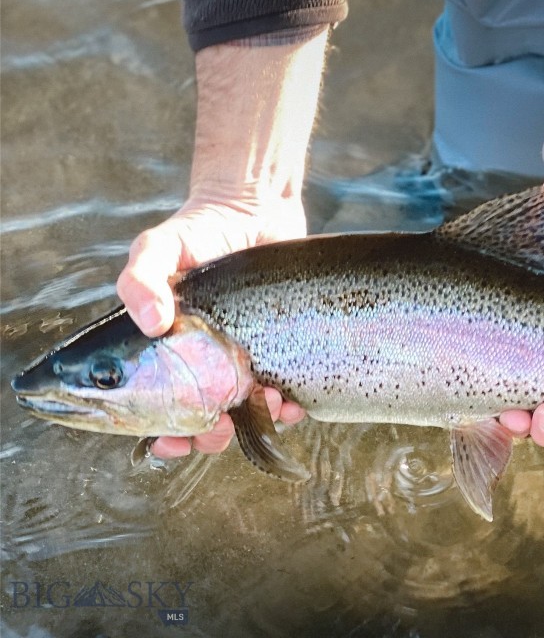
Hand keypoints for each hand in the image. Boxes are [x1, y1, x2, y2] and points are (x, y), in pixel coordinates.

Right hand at [117, 197, 308, 457]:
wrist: (255, 211)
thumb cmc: (198, 232)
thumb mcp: (158, 248)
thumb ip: (140, 280)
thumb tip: (150, 323)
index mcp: (169, 353)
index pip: (160, 409)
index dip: (163, 433)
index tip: (169, 440)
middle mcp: (208, 363)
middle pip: (205, 421)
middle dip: (209, 437)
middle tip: (217, 429)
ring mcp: (247, 359)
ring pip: (249, 413)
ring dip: (255, 423)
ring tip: (264, 404)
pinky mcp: (286, 350)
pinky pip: (290, 392)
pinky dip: (292, 406)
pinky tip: (293, 401)